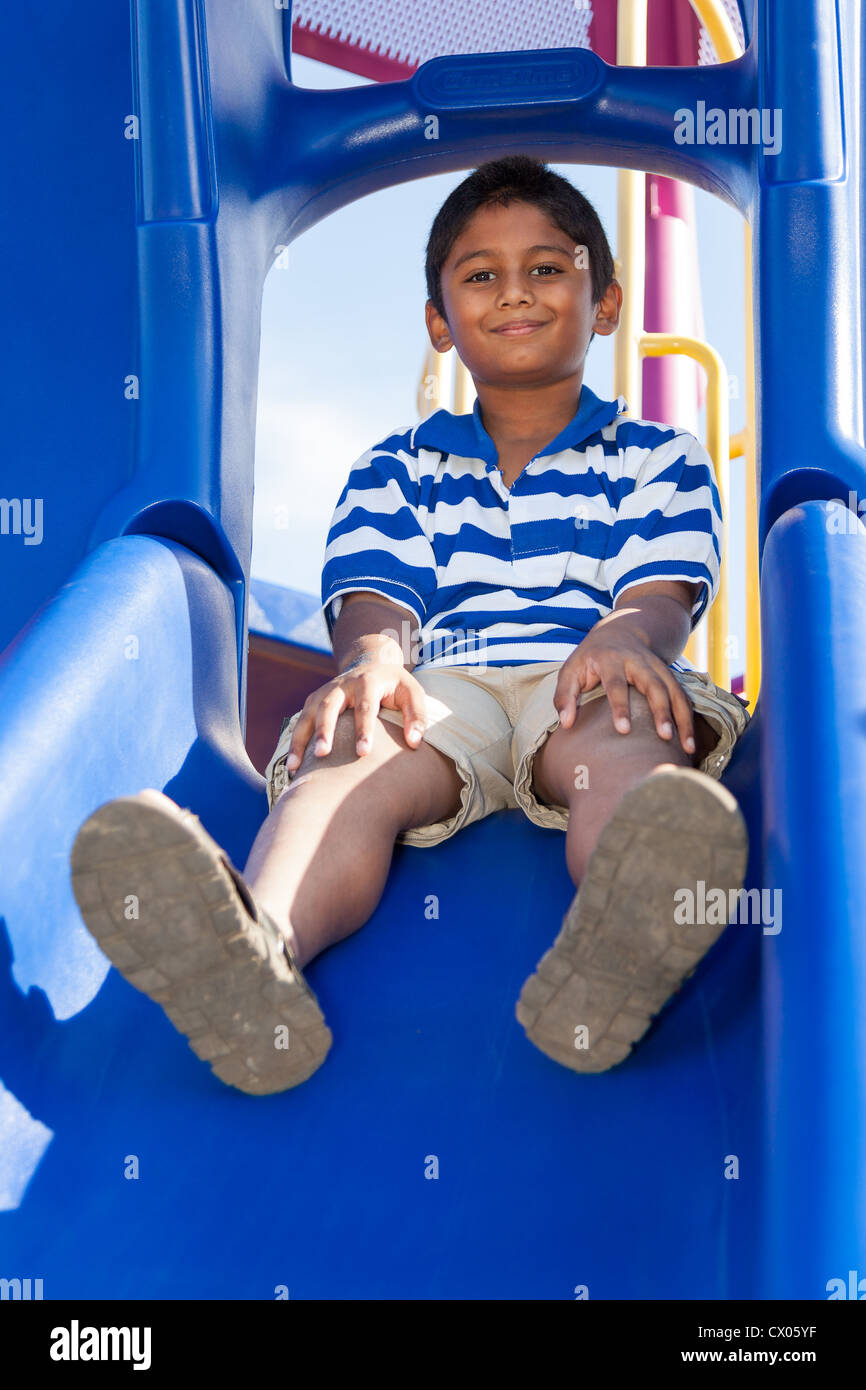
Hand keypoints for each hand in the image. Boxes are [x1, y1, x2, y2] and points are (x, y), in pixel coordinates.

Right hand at [283, 661, 427, 770]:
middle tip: (323, 754)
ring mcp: (324, 692)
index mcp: (367, 681)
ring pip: (307, 715)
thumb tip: (414, 742)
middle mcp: (341, 685)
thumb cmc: (394, 686)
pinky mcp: (313, 702)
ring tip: (295, 767)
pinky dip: (294, 742)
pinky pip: (300, 723)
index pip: (365, 706)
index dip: (363, 729)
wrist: (371, 665)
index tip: (363, 753)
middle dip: (324, 730)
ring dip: (300, 740)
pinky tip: (292, 765)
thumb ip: (417, 716)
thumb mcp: (412, 693)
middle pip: (328, 706)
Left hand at [554, 630, 695, 754]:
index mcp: (611, 659)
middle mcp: (639, 662)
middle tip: (664, 737)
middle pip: (655, 686)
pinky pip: (683, 697)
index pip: (617, 684)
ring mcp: (658, 667)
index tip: (623, 730)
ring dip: (683, 719)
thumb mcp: (571, 670)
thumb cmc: (591, 657)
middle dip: (661, 711)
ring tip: (687, 747)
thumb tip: (566, 724)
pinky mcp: (670, 676)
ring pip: (675, 691)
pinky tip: (690, 743)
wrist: (622, 630)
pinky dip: (689, 719)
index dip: (620, 706)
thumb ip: (564, 696)